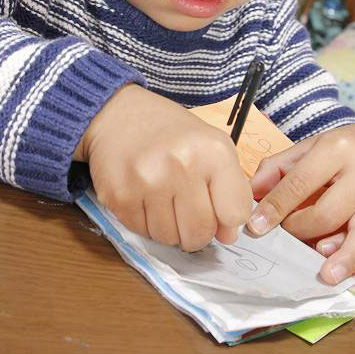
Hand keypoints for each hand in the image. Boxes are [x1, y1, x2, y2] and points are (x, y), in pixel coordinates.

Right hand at [75, 84, 252, 250]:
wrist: (120, 115)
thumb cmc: (172, 133)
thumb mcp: (213, 146)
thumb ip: (230, 190)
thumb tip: (228, 236)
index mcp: (213, 151)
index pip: (235, 214)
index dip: (229, 220)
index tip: (219, 211)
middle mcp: (181, 165)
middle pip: (200, 233)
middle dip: (198, 232)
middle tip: (190, 213)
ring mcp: (148, 182)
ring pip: (170, 238)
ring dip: (170, 228)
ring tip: (165, 200)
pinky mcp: (120, 196)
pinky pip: (142, 232)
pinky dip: (146, 223)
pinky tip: (145, 199)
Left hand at [246, 121, 354, 283]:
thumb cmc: (346, 150)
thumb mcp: (312, 146)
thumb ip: (279, 167)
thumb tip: (252, 191)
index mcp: (337, 147)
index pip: (300, 182)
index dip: (276, 207)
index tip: (255, 226)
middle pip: (326, 212)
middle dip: (298, 228)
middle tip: (283, 234)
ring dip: (331, 252)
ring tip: (318, 270)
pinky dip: (350, 258)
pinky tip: (335, 271)